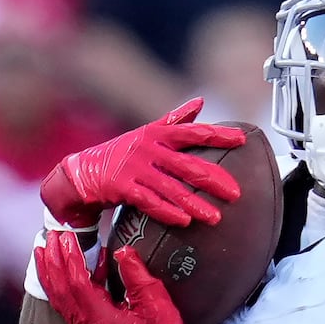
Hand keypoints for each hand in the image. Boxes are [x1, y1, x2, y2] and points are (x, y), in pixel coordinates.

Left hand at [36, 234, 194, 323]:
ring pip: (58, 297)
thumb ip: (138, 276)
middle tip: (52, 235)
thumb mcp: (157, 306)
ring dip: (50, 271)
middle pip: (60, 288)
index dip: (71, 257)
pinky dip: (58, 285)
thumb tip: (123, 251)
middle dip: (53, 259)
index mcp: (100, 318)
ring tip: (45, 249)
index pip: (76, 281)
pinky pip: (66, 305)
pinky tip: (59, 272)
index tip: (69, 236)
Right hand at [40, 98, 245, 228]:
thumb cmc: (122, 152)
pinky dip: (167, 211)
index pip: (192, 132)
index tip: (242, 139)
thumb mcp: (148, 132)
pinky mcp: (123, 188)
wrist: (83, 171)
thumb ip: (175, 120)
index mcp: (157, 134)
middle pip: (188, 165)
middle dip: (213, 179)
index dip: (218, 135)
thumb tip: (200, 102)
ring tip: (215, 218)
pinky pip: (150, 202)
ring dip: (195, 204)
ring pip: (172, 188)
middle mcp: (149, 149)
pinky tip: (185, 221)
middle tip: (236, 193)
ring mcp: (135, 168)